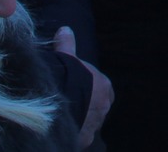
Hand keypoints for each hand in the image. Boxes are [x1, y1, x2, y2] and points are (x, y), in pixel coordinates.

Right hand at [53, 27, 113, 149]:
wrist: (62, 100)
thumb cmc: (68, 76)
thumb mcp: (68, 58)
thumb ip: (67, 45)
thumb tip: (65, 29)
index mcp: (105, 87)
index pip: (103, 89)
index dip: (91, 89)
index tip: (80, 89)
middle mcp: (104, 107)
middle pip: (98, 107)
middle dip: (88, 106)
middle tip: (72, 104)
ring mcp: (95, 123)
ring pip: (90, 122)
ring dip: (81, 120)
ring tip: (66, 117)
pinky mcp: (84, 138)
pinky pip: (80, 137)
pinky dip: (74, 133)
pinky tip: (64, 129)